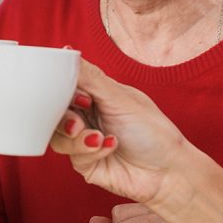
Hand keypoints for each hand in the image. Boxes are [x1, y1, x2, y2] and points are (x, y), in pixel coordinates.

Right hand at [49, 60, 194, 204]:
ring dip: (77, 137)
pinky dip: (90, 150)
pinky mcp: (85, 163)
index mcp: (97, 95)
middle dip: (64, 117)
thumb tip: (66, 51)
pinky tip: (110, 146)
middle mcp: (88, 117)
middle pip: (55, 112)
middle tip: (79, 122)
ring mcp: (85, 141)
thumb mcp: (120, 99)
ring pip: (58, 136)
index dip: (61, 89)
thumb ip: (90, 78)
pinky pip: (73, 155)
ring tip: (98, 137)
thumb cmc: (153, 132)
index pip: (66, 86)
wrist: (167, 172)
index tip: (69, 92)